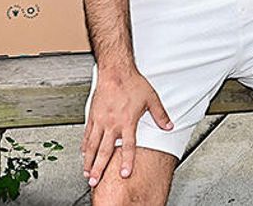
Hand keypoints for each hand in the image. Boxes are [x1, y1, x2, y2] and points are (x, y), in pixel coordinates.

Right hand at [81, 66, 171, 187]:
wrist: (115, 71)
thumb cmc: (133, 83)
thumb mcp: (152, 99)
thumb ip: (160, 115)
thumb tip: (169, 126)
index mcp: (127, 121)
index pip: (128, 146)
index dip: (127, 161)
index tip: (125, 174)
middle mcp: (112, 123)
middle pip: (104, 150)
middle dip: (99, 168)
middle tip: (94, 181)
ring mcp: (100, 120)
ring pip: (92, 145)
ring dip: (88, 161)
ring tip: (86, 173)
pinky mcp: (93, 116)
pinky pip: (87, 134)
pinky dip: (84, 146)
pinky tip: (83, 154)